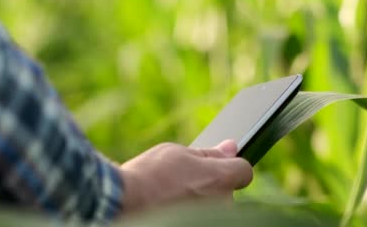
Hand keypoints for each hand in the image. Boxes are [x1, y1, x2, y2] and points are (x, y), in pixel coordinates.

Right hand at [119, 140, 252, 212]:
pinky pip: (199, 215)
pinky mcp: (199, 225)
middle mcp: (222, 203)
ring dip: (198, 200)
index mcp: (220, 178)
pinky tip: (169, 206)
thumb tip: (231, 147)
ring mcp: (209, 218)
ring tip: (171, 195)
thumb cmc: (149, 175)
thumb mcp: (178, 152)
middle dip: (210, 184)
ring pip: (212, 206)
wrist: (122, 201)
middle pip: (226, 191)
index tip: (217, 166)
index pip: (244, 170)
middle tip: (182, 181)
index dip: (231, 166)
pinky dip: (188, 211)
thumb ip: (209, 153)